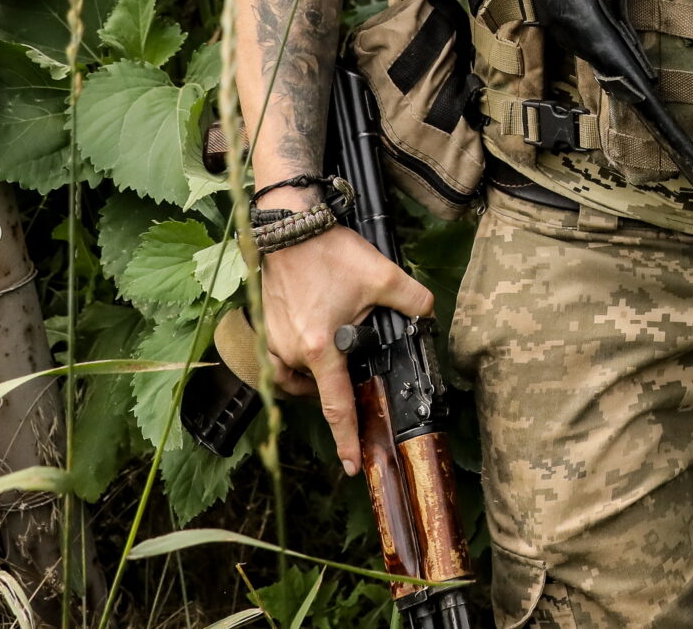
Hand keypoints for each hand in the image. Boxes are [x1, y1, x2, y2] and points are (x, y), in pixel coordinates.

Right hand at [258, 226, 433, 472]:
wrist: (290, 227)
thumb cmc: (329, 252)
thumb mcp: (383, 276)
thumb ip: (412, 301)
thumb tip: (428, 315)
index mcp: (320, 350)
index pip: (337, 407)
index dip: (347, 440)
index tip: (353, 465)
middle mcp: (292, 353)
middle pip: (319, 387)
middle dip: (338, 381)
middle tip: (354, 357)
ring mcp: (274, 342)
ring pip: (298, 375)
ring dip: (317, 373)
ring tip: (335, 352)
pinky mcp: (264, 328)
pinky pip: (281, 360)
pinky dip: (297, 360)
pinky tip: (312, 341)